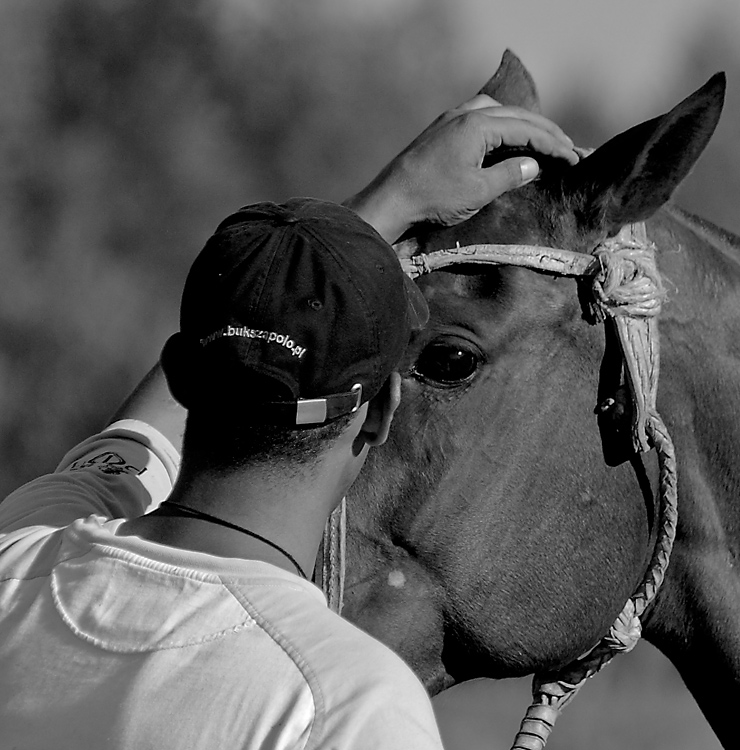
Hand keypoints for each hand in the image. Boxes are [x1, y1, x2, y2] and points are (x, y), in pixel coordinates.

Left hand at [345, 94, 577, 241]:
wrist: (390, 201)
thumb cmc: (433, 199)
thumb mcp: (478, 191)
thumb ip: (510, 175)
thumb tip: (533, 165)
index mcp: (477, 125)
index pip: (526, 128)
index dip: (553, 144)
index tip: (573, 158)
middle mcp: (464, 114)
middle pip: (515, 115)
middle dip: (544, 131)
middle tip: (567, 146)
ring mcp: (450, 120)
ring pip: (496, 111)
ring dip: (522, 124)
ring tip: (540, 141)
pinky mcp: (440, 131)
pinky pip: (478, 118)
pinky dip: (500, 126)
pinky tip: (504, 139)